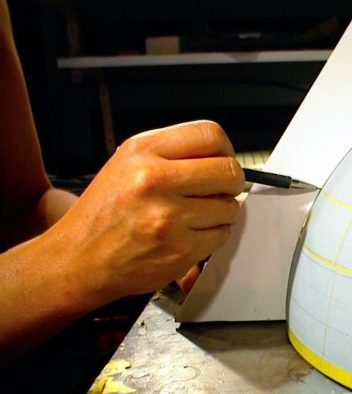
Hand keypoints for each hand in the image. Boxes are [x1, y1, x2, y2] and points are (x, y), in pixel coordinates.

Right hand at [47, 120, 243, 306]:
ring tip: (198, 216)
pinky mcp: (179, 249)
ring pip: (229, 207)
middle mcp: (154, 180)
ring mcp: (168, 216)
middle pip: (228, 171)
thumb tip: (221, 157)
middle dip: (231, 183)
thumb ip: (171, 154)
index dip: (226, 150)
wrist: (79, 259)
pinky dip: (214, 236)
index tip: (224, 161)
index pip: (210, 134)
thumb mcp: (126, 164)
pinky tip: (192, 234)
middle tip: (220, 191)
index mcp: (143, 151)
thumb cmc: (103, 214)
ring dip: (222, 213)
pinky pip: (221, 235)